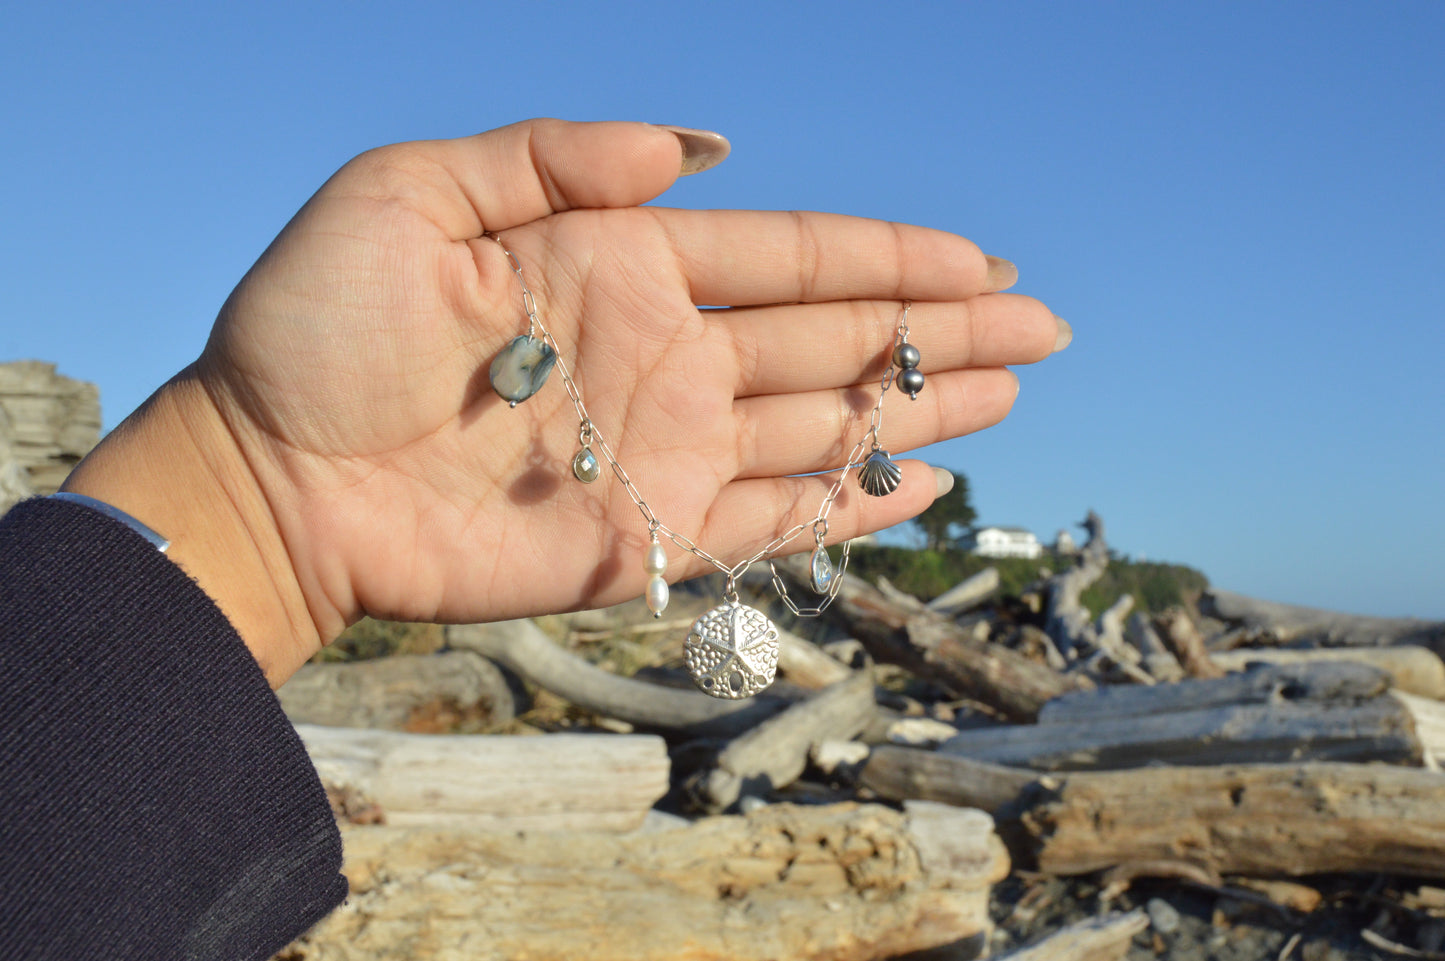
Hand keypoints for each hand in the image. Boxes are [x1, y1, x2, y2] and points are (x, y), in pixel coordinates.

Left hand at [64, 119, 1064, 684]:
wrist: (272, 479)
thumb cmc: (317, 329)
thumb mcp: (412, 194)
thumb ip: (553, 155)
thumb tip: (695, 148)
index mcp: (624, 266)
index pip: (792, 256)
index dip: (891, 257)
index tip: (981, 261)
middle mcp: (664, 356)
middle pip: (837, 338)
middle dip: (943, 331)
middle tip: (1043, 328)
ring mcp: (664, 450)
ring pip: (825, 426)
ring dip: (920, 411)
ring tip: (1011, 394)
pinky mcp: (647, 537)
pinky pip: (773, 522)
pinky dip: (848, 507)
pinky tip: (920, 485)